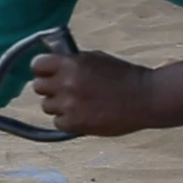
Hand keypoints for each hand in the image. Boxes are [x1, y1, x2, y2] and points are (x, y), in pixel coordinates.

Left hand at [30, 50, 156, 136]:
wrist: (145, 98)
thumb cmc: (123, 75)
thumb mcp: (96, 58)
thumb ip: (73, 61)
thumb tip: (55, 62)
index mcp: (70, 64)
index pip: (37, 65)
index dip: (43, 69)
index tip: (49, 72)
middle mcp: (65, 84)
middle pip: (38, 87)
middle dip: (49, 87)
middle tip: (63, 89)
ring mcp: (69, 106)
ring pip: (46, 106)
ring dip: (57, 105)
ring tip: (75, 103)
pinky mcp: (76, 124)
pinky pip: (57, 122)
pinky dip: (66, 120)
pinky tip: (80, 115)